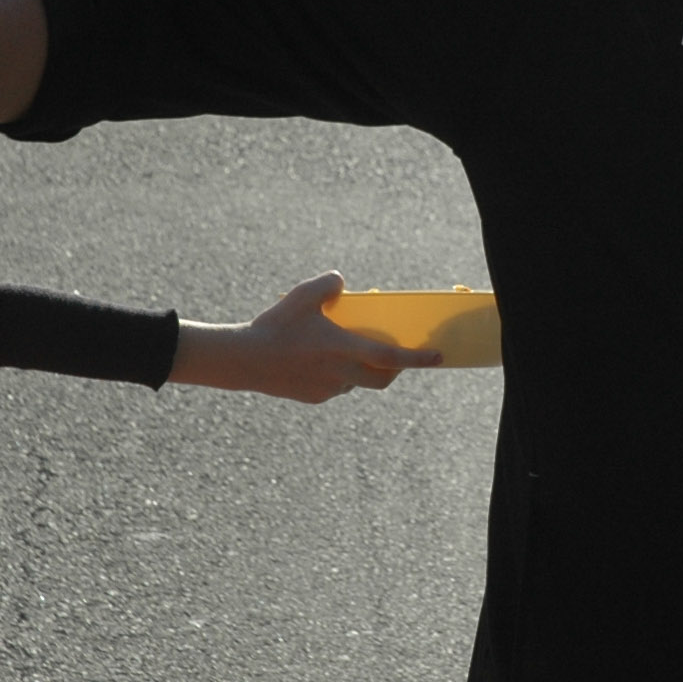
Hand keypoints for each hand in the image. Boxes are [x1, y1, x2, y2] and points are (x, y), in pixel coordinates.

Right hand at [170, 271, 442, 402]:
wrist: (244, 361)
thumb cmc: (275, 326)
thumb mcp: (302, 295)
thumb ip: (328, 284)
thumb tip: (341, 283)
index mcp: (345, 349)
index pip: (392, 357)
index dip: (418, 358)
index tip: (438, 358)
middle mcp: (343, 374)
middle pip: (382, 378)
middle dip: (393, 370)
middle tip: (394, 356)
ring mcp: (329, 389)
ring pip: (357, 381)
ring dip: (361, 369)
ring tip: (344, 349)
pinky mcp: (314, 397)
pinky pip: (335, 387)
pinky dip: (337, 375)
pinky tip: (318, 360)